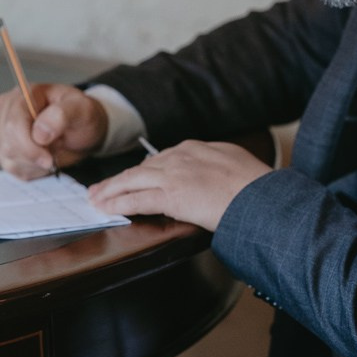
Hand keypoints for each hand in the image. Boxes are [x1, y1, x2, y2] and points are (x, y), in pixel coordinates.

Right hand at [0, 83, 107, 177]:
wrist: (83, 131)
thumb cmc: (81, 116)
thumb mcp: (83, 109)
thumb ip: (62, 115)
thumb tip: (39, 132)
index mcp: (23, 95)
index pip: (13, 123)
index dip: (29, 145)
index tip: (49, 159)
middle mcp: (7, 110)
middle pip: (8, 144)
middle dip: (34, 156)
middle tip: (56, 154)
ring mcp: (3, 131)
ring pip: (9, 158)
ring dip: (35, 163)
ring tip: (53, 152)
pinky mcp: (5, 150)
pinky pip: (13, 168)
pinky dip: (33, 170)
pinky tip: (45, 159)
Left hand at [88, 140, 270, 231]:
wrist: (260, 196)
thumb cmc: (256, 186)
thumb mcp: (234, 162)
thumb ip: (216, 164)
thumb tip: (212, 174)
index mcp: (196, 148)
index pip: (161, 159)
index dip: (143, 171)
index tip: (133, 177)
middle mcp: (180, 156)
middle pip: (141, 168)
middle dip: (118, 180)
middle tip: (100, 188)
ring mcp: (173, 175)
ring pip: (132, 181)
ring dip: (111, 192)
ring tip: (96, 199)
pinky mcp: (170, 196)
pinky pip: (137, 200)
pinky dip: (118, 204)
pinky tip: (106, 209)